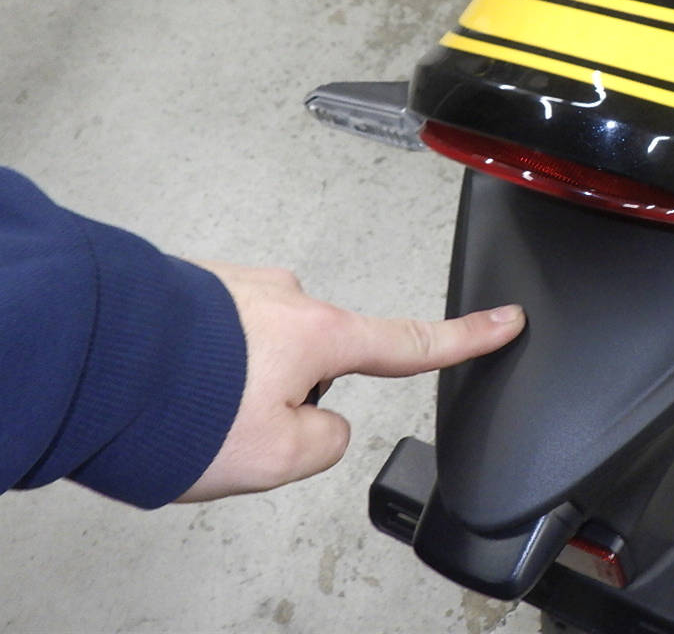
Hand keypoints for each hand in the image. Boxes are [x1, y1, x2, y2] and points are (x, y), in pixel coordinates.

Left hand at [176, 261, 524, 501]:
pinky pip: (218, 336)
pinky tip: (165, 382)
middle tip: (227, 427)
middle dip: (281, 398)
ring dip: (232, 382)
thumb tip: (321, 419)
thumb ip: (324, 443)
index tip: (507, 320)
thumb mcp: (275, 460)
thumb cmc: (179, 406)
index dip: (467, 337)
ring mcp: (240, 286)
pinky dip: (200, 363)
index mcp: (323, 335)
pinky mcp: (195, 285)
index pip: (413, 343)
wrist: (95, 358)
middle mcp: (289, 299)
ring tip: (184, 405)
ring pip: (260, 354)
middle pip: (317, 362)